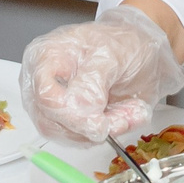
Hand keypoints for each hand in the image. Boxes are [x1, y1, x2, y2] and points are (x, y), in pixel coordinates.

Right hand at [22, 5, 183, 144]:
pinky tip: (125, 114)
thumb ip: (93, 79)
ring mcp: (56, 105)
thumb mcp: (112, 52)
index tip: (100, 121)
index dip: (71, 114)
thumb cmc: (121, 42)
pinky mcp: (72, 123)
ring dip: (105, 130)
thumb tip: (80, 107)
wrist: (139, 51)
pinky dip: (111, 132)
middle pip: (51, 122)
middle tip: (121, 119)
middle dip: (91, 126)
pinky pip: (85, 140)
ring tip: (129, 111)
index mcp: (46, 57)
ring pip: (68, 136)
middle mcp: (44, 83)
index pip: (45, 96)